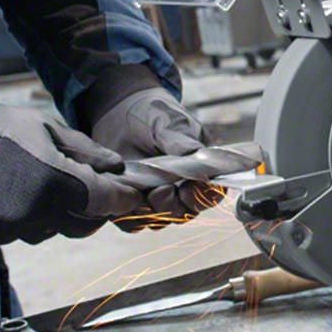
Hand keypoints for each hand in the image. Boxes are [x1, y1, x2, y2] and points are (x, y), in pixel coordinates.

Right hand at [0, 97, 141, 245]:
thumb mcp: (46, 128)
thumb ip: (86, 151)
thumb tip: (116, 167)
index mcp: (56, 182)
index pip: (107, 201)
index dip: (124, 198)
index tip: (132, 195)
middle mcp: (37, 212)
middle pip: (86, 224)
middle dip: (96, 208)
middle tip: (97, 190)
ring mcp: (12, 228)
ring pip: (54, 229)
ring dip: (62, 213)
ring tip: (46, 184)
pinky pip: (26, 232)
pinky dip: (32, 217)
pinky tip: (19, 194)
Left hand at [90, 86, 216, 226]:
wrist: (120, 110)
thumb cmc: (154, 113)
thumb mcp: (170, 122)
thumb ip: (181, 141)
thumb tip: (195, 154)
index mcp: (201, 170)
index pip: (211, 194)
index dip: (203, 197)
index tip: (189, 188)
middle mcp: (181, 189)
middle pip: (184, 213)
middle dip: (172, 205)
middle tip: (160, 190)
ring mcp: (156, 197)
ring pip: (158, 221)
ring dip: (149, 211)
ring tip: (140, 191)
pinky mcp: (130, 201)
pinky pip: (130, 221)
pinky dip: (125, 213)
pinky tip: (121, 194)